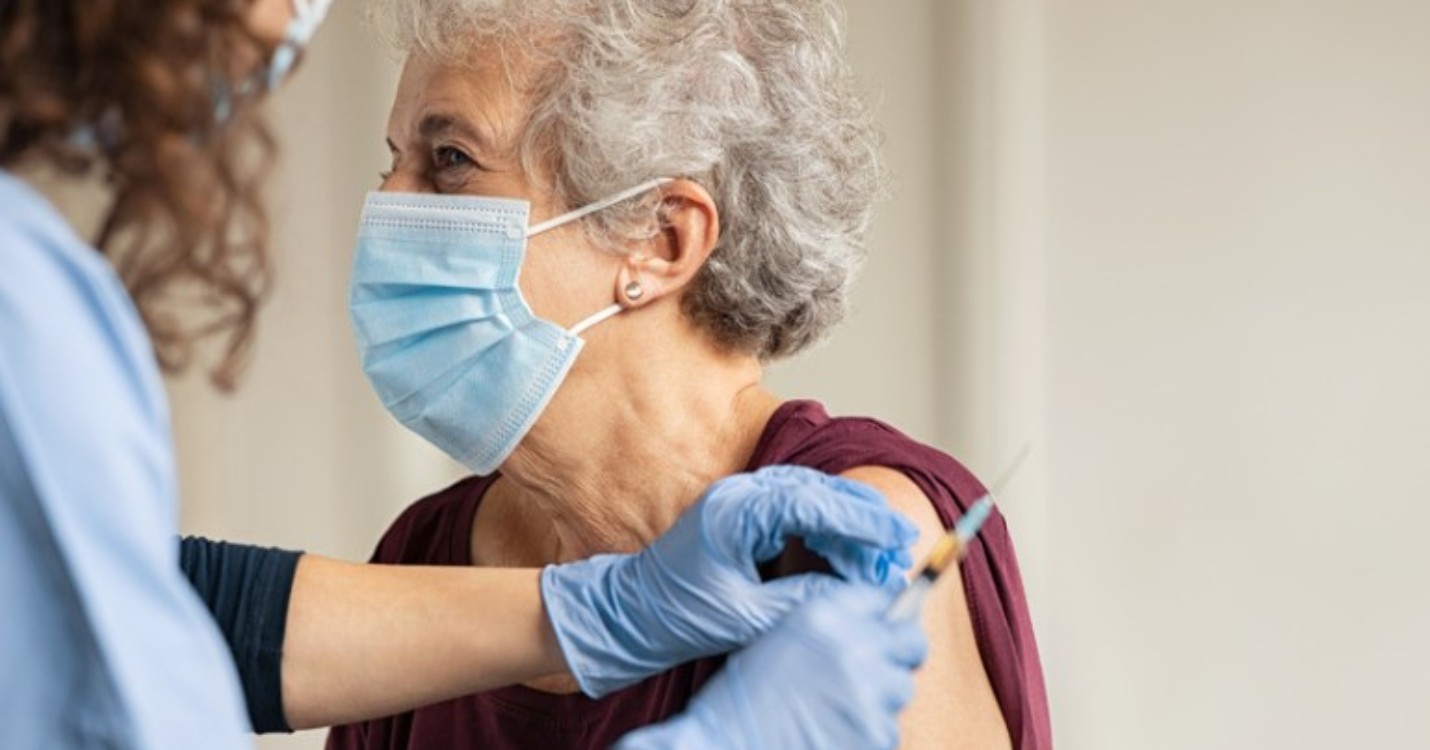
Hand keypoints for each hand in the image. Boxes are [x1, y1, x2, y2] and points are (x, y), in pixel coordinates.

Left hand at [541, 465, 916, 696]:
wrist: (632, 613)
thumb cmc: (677, 614)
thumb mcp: (747, 617)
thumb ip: (803, 600)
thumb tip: (856, 592)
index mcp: (735, 512)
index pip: (813, 503)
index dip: (861, 519)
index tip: (896, 536)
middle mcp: (739, 494)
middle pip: (818, 491)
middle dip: (863, 519)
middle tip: (900, 546)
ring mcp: (741, 499)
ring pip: (812, 497)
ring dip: (848, 523)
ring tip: (881, 554)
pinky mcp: (744, 513)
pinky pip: (797, 509)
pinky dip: (827, 528)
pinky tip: (847, 553)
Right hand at [614, 583, 928, 749]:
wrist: (727, 744)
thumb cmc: (743, 700)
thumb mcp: (780, 639)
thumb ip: (830, 626)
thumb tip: (876, 627)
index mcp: (825, 616)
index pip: (885, 599)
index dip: (889, 616)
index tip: (889, 627)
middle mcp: (854, 646)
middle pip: (912, 642)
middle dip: (899, 655)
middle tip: (875, 672)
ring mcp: (870, 691)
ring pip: (901, 690)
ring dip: (879, 699)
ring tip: (837, 710)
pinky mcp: (876, 733)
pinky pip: (889, 729)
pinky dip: (867, 733)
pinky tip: (834, 732)